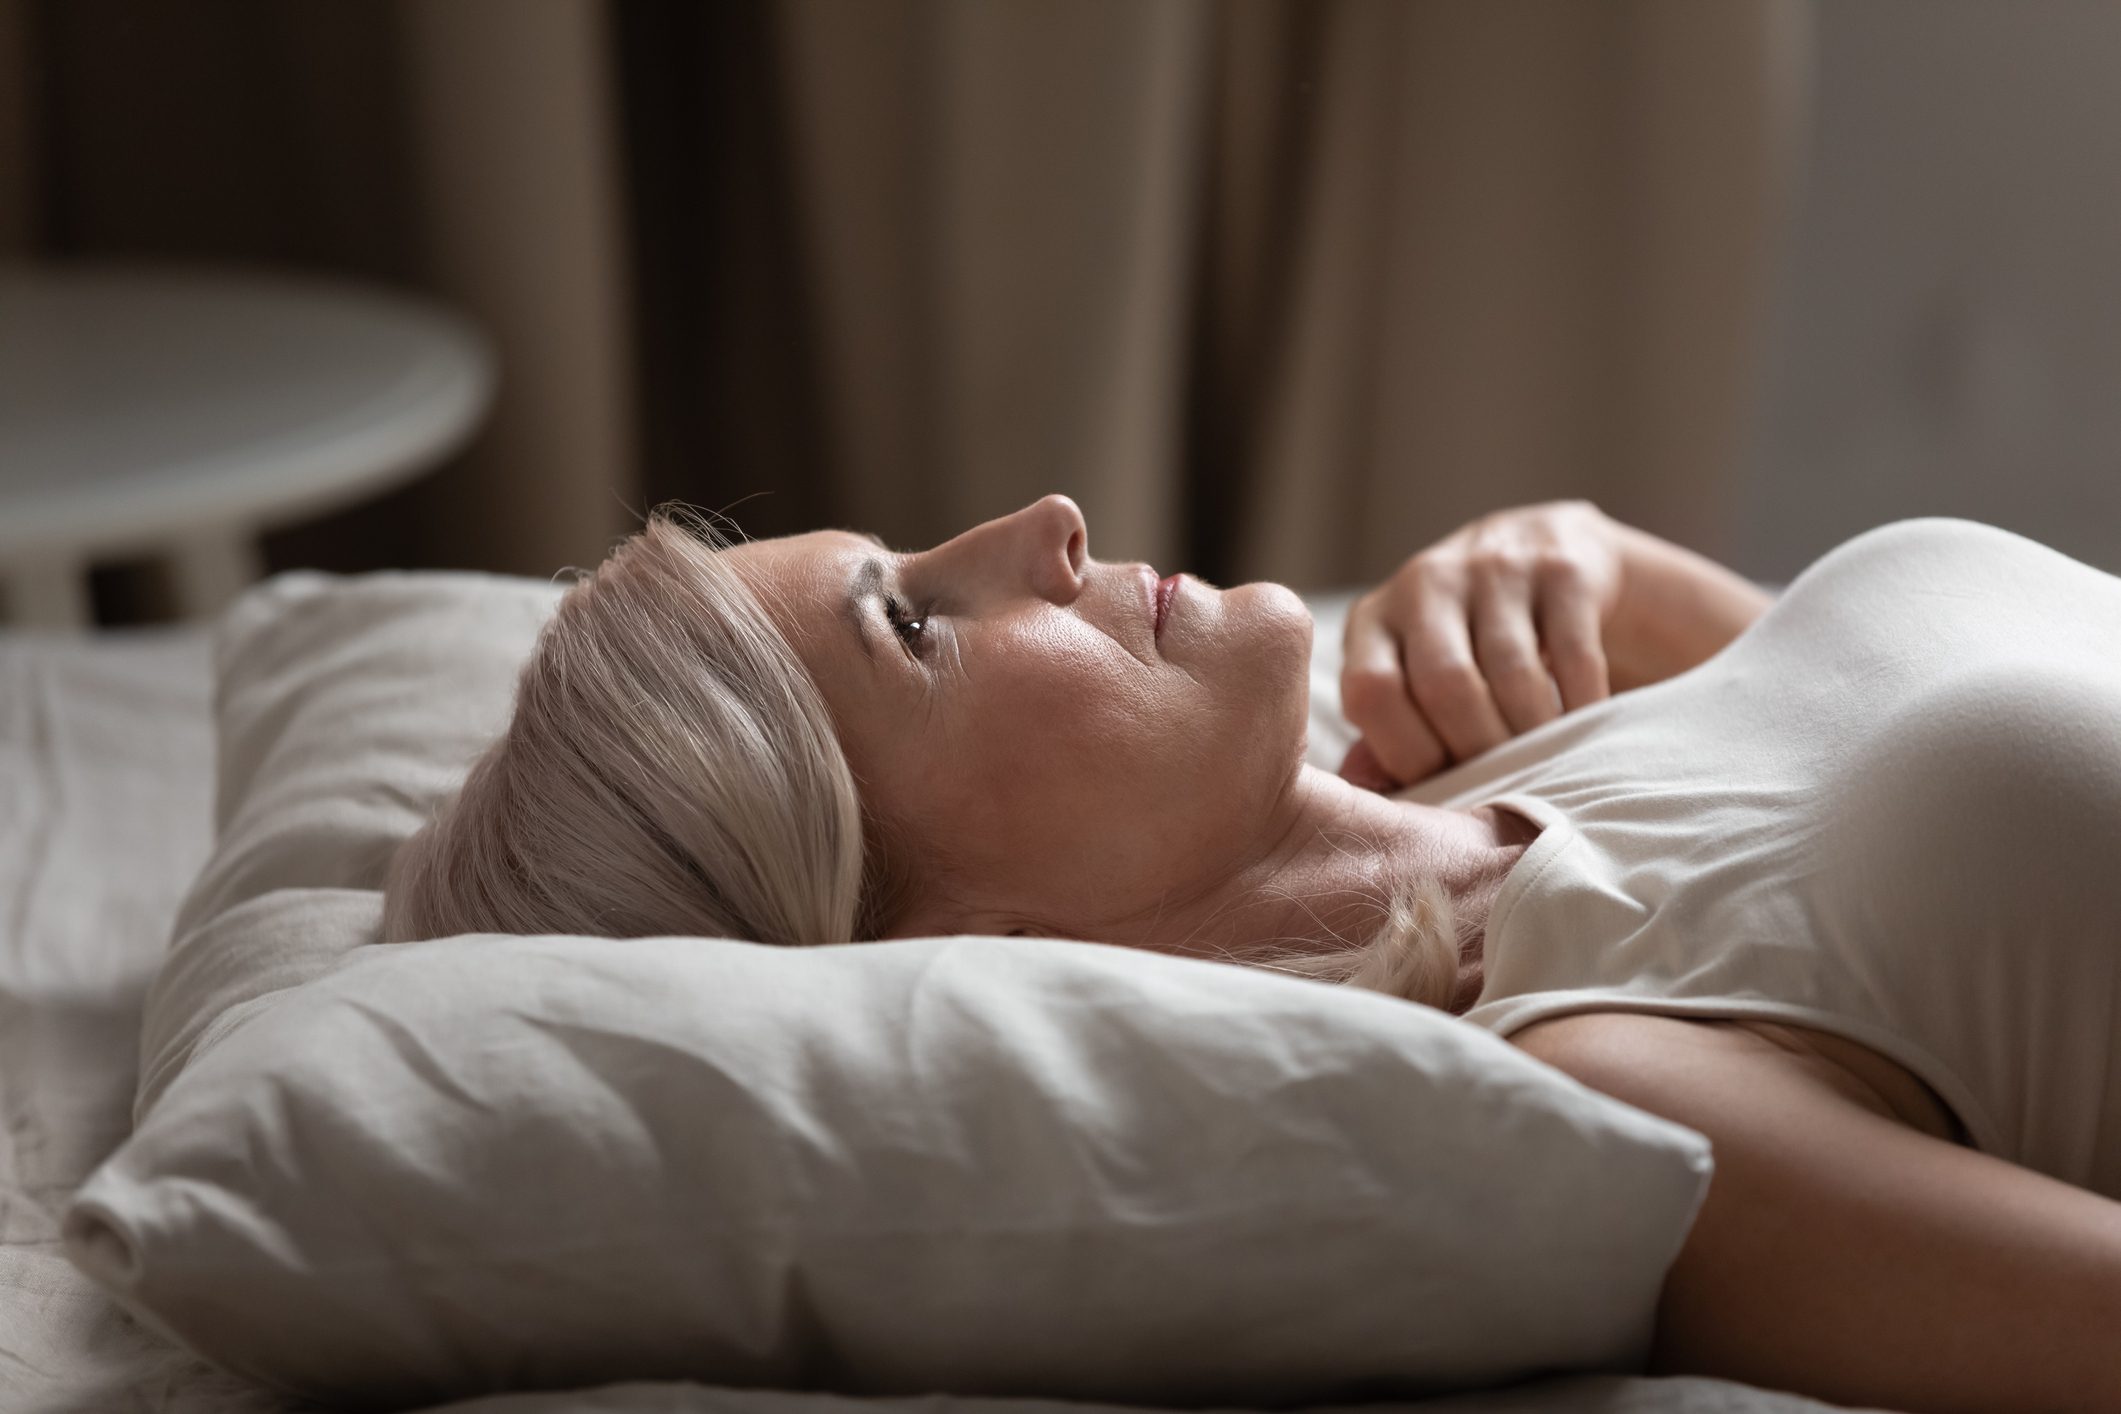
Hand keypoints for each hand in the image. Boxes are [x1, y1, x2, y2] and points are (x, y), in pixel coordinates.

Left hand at [1338, 500, 1624, 789]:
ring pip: (1510, 671)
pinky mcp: (1562, 566)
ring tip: (1547, 764)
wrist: (1542, 551)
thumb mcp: (1412, 675)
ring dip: (1533, 735)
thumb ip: (1391, 732)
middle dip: (1479, 750)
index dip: (1405, 752)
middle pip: (1444, 683)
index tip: (1445, 785)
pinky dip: (1580, 706)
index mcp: (1374, 620)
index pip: (1371, 691)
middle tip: (1506, 783)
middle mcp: (1425, 584)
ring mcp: (1494, 567)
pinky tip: (1583, 727)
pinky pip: (1573, 655)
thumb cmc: (1469, 644)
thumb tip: (1381, 797)